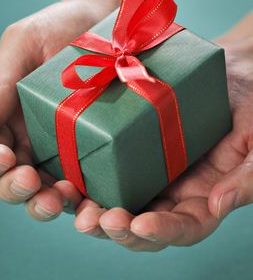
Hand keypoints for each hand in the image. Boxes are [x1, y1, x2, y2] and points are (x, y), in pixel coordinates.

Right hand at [0, 0, 108, 219]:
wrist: (107, 28)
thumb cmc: (59, 29)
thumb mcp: (24, 45)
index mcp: (6, 117)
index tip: (3, 156)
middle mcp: (30, 138)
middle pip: (13, 178)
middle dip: (16, 187)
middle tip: (30, 182)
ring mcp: (62, 148)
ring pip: (46, 188)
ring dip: (47, 201)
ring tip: (58, 198)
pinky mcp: (93, 151)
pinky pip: (84, 182)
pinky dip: (82, 196)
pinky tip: (88, 198)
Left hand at [74, 13, 252, 250]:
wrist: (228, 75)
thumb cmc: (251, 109)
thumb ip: (248, 178)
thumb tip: (220, 205)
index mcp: (203, 198)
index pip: (182, 228)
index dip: (162, 231)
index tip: (141, 224)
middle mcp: (172, 191)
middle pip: (141, 224)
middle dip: (118, 228)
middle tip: (95, 220)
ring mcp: (150, 170)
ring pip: (119, 202)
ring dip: (95, 211)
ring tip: (77, 207)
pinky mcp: (132, 147)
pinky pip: (109, 167)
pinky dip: (90, 177)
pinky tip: (72, 173)